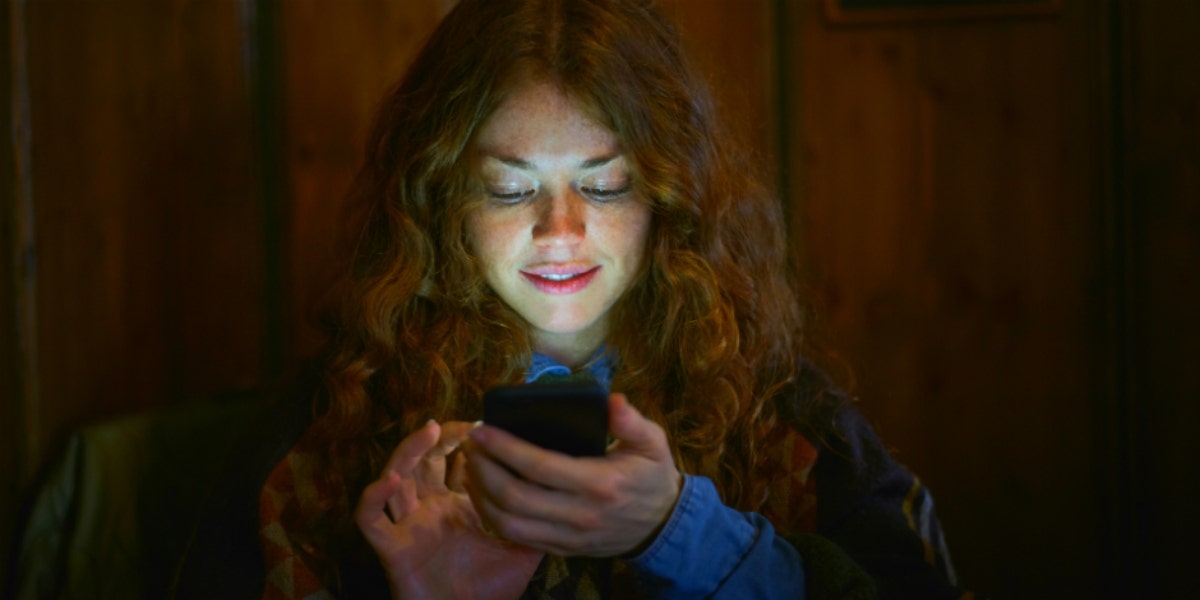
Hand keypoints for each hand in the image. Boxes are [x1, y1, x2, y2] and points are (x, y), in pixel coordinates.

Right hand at [355, 420, 543, 598]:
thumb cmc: (489, 591)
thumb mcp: (521, 549)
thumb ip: (536, 519)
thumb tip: (560, 491)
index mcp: (455, 506)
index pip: (453, 462)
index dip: (464, 441)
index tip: (485, 425)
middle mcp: (428, 509)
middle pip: (422, 460)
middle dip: (437, 437)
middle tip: (459, 424)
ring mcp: (407, 525)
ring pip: (394, 476)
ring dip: (407, 451)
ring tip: (429, 432)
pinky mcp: (391, 547)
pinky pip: (370, 518)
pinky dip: (373, 497)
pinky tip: (391, 480)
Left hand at [463, 393, 682, 556]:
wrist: (663, 525)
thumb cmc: (652, 477)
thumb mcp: (652, 442)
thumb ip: (631, 421)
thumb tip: (611, 400)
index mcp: (600, 483)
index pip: (539, 466)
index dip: (505, 448)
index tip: (482, 430)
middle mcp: (580, 514)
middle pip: (515, 498)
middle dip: (484, 469)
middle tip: (471, 446)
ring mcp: (569, 536)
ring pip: (509, 524)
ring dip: (481, 496)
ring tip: (472, 467)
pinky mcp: (562, 549)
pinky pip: (517, 538)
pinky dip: (492, 517)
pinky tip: (484, 494)